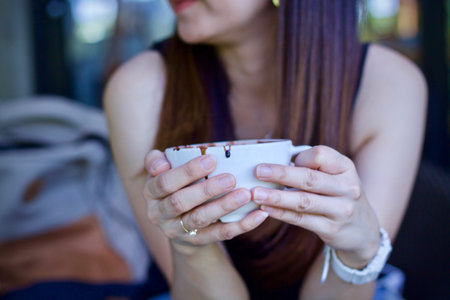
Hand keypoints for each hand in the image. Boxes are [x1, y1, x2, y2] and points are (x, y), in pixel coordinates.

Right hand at [143, 150, 268, 249]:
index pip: (164, 183)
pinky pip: (220, 235)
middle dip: (207, 190)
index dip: (187, 172)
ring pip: (200, 219)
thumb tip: (162, 160)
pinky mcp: (197, 242)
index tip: (211, 160)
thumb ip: (157, 162)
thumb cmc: (175, 186)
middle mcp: (159, 214)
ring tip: (245, 194)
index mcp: (151, 193)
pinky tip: (258, 214)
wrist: (178, 224)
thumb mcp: (163, 173)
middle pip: (181, 203)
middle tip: (231, 178)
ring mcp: (178, 231)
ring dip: (224, 207)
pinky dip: (241, 225)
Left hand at [252, 146, 379, 267]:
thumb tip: (276, 160)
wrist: (363, 230)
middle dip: (281, 174)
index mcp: (345, 168)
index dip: (301, 157)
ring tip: (256, 194)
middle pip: (310, 178)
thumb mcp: (337, 176)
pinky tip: (266, 209)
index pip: (321, 155)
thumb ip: (313, 167)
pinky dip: (282, 213)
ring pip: (304, 201)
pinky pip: (302, 220)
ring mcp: (341, 210)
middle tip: (258, 171)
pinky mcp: (331, 229)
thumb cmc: (339, 195)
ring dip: (277, 197)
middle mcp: (347, 188)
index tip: (286, 160)